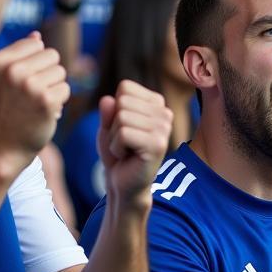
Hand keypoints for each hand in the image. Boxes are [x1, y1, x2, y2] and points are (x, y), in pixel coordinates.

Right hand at [0, 34, 69, 177]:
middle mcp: (13, 69)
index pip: (36, 44)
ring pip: (61, 72)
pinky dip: (58, 102)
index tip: (22, 82)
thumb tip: (37, 36)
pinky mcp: (46, 100)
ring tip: (35, 104)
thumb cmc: (3, 113)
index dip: (36, 63)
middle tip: (31, 96)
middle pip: (52, 55)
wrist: (0, 149)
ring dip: (54, 88)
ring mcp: (30, 85)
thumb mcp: (2, 80)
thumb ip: (19, 56)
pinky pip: (65, 89)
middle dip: (47, 74)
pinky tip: (43, 113)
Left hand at [97, 80, 172, 207]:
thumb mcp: (108, 126)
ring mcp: (164, 128)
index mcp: (156, 103)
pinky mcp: (158, 144)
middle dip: (114, 124)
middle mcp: (164, 113)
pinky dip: (117, 148)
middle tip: (124, 142)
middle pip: (122, 102)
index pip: (125, 87)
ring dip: (115, 138)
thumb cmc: (118, 153)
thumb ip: (108, 110)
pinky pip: (124, 134)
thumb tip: (107, 100)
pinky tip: (128, 157)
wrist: (123, 184)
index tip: (123, 128)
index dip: (115, 108)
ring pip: (122, 117)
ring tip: (127, 150)